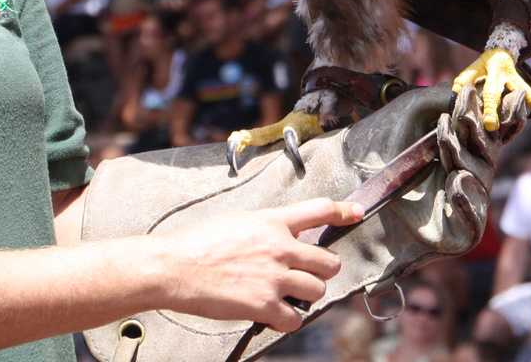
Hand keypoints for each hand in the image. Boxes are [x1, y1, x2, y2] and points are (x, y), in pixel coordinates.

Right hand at [152, 198, 361, 330]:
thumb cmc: (197, 242)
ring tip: (287, 296)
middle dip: (323, 270)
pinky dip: (288, 320)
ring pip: (318, 290)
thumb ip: (265, 228)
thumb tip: (280, 236)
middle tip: (307, 275)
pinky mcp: (265, 305)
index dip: (343, 211)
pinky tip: (274, 316)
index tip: (356, 213)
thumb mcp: (236, 221)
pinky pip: (295, 319)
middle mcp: (280, 247)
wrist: (174, 267)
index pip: (319, 210)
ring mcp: (275, 278)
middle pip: (329, 262)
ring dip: (307, 295)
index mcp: (272, 222)